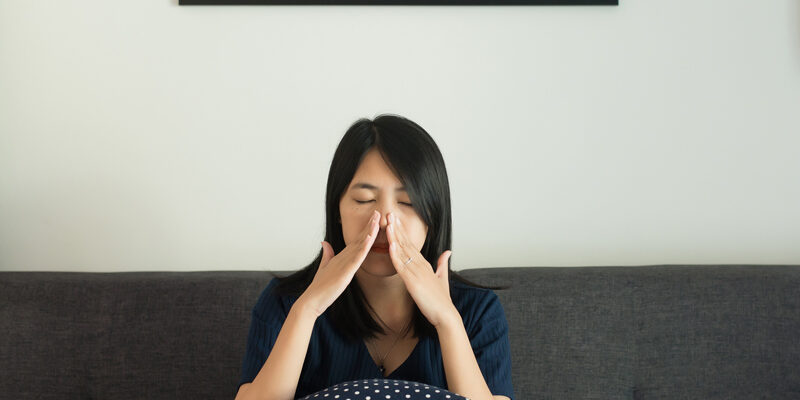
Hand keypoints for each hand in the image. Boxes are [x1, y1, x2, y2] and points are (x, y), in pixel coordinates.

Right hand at [297, 210, 379, 316]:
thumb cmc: (319, 286)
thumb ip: (326, 254)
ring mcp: (345, 263)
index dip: (365, 229)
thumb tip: (324, 243)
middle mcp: (344, 257)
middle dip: (369, 225)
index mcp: (342, 256)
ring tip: (376, 220)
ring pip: (360, 245)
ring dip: (369, 232)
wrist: (312, 300)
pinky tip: (369, 239)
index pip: (356, 240)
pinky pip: (357, 258)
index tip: (373, 219)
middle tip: (377, 212)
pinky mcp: (346, 272)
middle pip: (359, 239)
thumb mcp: (324, 267)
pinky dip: (363, 248)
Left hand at [386, 212, 456, 327]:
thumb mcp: (443, 278)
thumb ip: (443, 263)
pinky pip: (402, 266)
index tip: (396, 220)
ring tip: (388, 222)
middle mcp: (421, 265)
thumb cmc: (442, 300)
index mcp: (425, 264)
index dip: (403, 232)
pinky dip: (395, 255)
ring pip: (403, 251)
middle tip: (390, 213)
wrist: (446, 314)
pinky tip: (390, 245)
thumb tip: (448, 251)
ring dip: (395, 236)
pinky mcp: (413, 282)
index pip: (411, 244)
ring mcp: (417, 272)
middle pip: (406, 243)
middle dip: (397, 228)